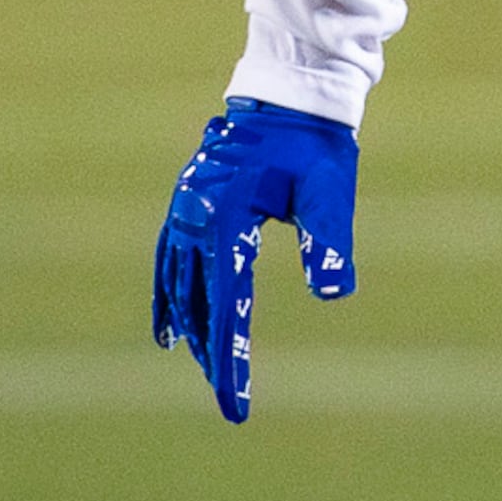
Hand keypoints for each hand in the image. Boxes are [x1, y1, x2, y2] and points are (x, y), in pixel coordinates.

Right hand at [150, 97, 359, 422]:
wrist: (291, 96)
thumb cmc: (316, 148)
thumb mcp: (329, 193)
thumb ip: (329, 243)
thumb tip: (334, 291)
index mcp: (226, 217)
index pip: (226, 304)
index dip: (229, 360)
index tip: (236, 404)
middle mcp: (194, 215)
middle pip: (197, 300)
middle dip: (212, 352)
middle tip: (229, 397)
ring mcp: (184, 208)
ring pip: (179, 284)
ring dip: (192, 328)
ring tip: (206, 367)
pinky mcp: (186, 204)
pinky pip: (167, 261)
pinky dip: (168, 297)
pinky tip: (169, 331)